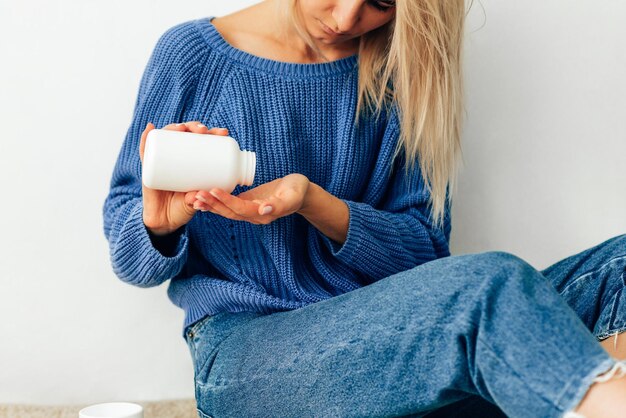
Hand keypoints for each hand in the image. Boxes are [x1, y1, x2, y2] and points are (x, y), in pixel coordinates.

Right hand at [139, 121, 228, 235]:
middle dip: (195, 127)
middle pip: (186, 135)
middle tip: (204, 131)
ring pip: (167, 138)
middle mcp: (178, 157)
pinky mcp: (149, 168)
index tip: (223, 133)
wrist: (165, 221)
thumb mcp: (196, 202)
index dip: (213, 134)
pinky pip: (146, 151)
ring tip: (182, 128)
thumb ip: (196, 199)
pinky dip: (146, 139)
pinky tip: (151, 128)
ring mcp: (163, 160)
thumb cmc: (184, 208)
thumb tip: (197, 194)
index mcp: (194, 161)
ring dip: (174, 128)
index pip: (204, 141)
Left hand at [193, 173, 310, 224]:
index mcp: (263, 214)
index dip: (226, 200)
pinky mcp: (246, 204)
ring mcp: (248, 211)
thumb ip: (279, 205)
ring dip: (210, 205)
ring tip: (194, 197)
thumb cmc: (298, 191)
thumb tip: (263, 210)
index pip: (240, 208)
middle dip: (212, 204)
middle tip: (196, 193)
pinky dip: (215, 202)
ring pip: (226, 211)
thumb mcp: (293, 196)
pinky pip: (228, 205)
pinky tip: (203, 196)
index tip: (213, 190)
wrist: (301, 192)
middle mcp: (253, 215)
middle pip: (229, 212)